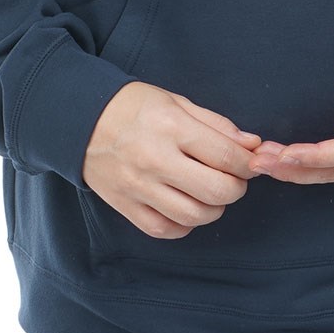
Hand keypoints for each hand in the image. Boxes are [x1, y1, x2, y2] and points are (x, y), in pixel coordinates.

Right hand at [82, 80, 262, 238]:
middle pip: (216, 191)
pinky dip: (185, 224)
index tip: (253, 163)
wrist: (80, 119)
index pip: (226, 157)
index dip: (249, 164)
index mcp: (171, 127)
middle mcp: (155, 160)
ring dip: (213, 207)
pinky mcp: (125, 206)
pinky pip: (166, 230)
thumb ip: (217, 125)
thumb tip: (253, 145)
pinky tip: (186, 205)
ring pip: (194, 215)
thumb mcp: (177, 102)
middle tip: (233, 178)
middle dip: (236, 187)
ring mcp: (139, 187)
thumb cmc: (134, 106)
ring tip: (209, 191)